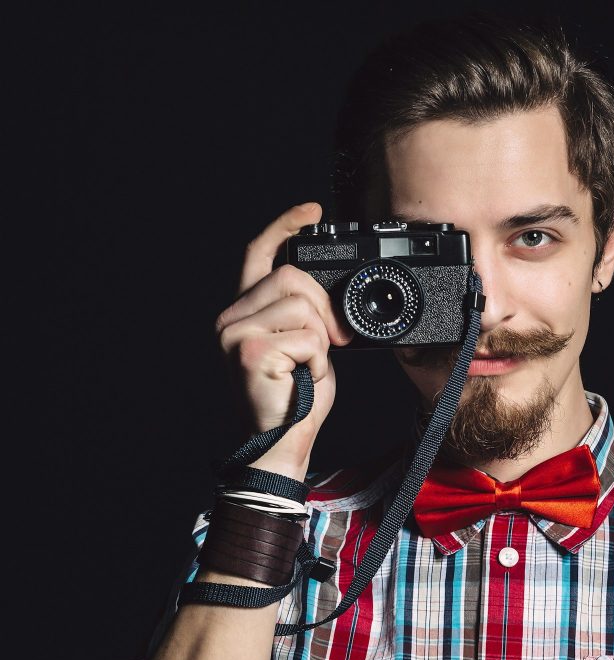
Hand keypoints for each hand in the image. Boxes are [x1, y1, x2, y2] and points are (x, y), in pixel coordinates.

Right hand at [214, 203, 353, 479]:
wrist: (282, 444)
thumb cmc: (294, 400)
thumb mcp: (305, 347)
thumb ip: (305, 315)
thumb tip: (327, 296)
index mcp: (243, 312)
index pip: (258, 254)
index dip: (284, 226)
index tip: (312, 211)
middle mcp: (230, 318)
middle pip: (292, 276)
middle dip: (324, 309)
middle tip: (331, 344)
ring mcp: (235, 333)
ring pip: (304, 306)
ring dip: (321, 342)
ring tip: (307, 369)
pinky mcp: (250, 350)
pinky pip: (308, 338)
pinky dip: (318, 362)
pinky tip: (302, 379)